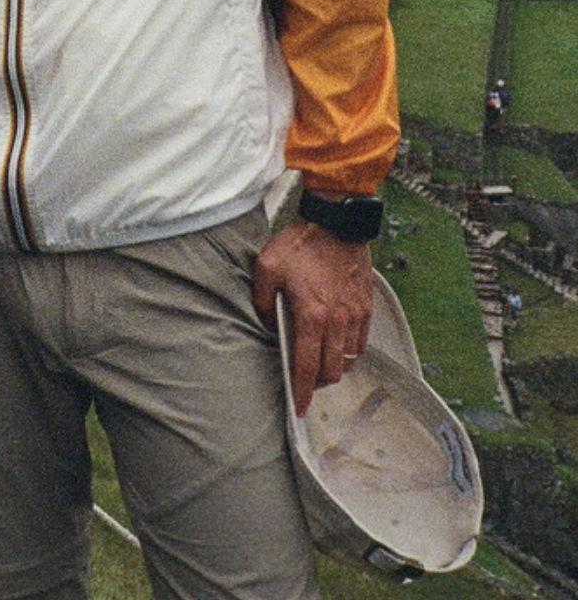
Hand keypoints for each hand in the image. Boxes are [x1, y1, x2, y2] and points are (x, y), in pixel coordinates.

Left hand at [252, 217, 373, 416]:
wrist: (336, 223)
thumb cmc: (300, 243)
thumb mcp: (267, 267)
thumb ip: (262, 300)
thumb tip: (268, 323)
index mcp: (312, 315)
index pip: (307, 366)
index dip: (301, 391)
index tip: (298, 407)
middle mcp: (337, 322)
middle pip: (331, 371)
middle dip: (317, 382)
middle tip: (304, 379)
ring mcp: (355, 316)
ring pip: (348, 360)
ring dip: (333, 366)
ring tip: (318, 358)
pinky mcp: (366, 307)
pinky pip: (360, 342)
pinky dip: (348, 349)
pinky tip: (335, 340)